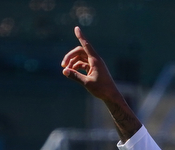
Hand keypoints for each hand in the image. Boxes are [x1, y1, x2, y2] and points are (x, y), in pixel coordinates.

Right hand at [61, 26, 142, 141]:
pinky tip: (71, 72)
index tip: (76, 28)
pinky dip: (76, 67)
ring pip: (81, 58)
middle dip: (70, 56)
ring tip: (65, 71)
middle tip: (63, 65)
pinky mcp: (94, 69)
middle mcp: (95, 60)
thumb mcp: (87, 83)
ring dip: (72, 62)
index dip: (81, 36)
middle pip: (80, 51)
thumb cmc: (101, 89)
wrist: (111, 96)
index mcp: (95, 60)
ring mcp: (94, 64)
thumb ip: (75, 76)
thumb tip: (64, 71)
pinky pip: (83, 64)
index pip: (86, 45)